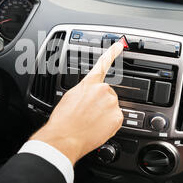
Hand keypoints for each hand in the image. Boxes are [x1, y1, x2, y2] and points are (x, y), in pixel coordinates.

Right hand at [30, 41, 123, 164]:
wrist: (64, 138)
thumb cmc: (63, 120)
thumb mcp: (70, 97)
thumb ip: (84, 91)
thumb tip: (89, 94)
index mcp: (89, 84)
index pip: (103, 64)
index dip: (112, 53)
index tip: (120, 44)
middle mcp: (103, 90)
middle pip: (108, 94)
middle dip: (101, 103)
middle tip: (89, 114)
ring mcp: (112, 104)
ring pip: (112, 107)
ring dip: (105, 114)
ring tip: (90, 122)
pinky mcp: (118, 117)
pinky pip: (116, 119)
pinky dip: (109, 124)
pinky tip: (97, 128)